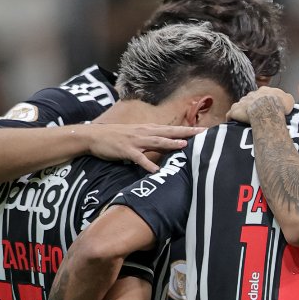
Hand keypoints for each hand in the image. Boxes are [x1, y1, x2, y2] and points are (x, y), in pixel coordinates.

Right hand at [85, 123, 203, 172]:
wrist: (94, 136)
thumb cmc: (117, 137)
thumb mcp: (138, 136)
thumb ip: (153, 141)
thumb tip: (170, 147)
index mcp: (148, 129)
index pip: (172, 129)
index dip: (188, 130)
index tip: (204, 130)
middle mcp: (144, 132)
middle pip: (168, 132)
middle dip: (186, 133)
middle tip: (203, 133)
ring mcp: (135, 141)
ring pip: (156, 142)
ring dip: (170, 144)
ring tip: (184, 146)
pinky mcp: (126, 150)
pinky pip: (138, 158)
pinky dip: (147, 164)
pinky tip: (155, 170)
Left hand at [229, 87, 294, 123]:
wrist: (267, 109)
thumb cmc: (279, 105)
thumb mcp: (289, 100)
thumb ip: (286, 98)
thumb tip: (286, 100)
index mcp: (264, 91)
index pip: (262, 95)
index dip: (264, 102)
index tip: (266, 108)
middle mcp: (252, 95)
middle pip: (250, 100)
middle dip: (252, 106)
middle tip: (256, 116)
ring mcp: (242, 102)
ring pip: (240, 106)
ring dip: (242, 112)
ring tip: (245, 121)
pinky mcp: (235, 111)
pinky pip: (231, 114)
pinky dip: (232, 118)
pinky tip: (234, 124)